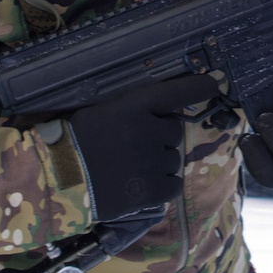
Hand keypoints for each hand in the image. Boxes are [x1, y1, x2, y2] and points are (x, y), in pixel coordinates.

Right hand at [66, 74, 220, 213]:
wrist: (57, 179)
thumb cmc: (77, 144)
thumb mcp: (104, 113)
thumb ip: (136, 112)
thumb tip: (169, 118)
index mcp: (131, 106)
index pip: (174, 92)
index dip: (197, 86)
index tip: (216, 82)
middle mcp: (146, 130)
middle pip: (174, 131)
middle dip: (160, 139)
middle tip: (130, 149)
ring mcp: (150, 160)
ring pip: (174, 159)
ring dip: (158, 164)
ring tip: (128, 169)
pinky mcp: (151, 190)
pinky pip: (173, 185)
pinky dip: (161, 187)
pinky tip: (136, 186)